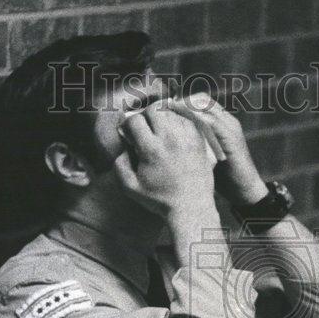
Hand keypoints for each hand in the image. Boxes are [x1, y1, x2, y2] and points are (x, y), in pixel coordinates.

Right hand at [113, 101, 216, 223]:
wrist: (191, 208)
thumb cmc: (159, 200)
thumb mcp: (130, 187)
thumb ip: (119, 164)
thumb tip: (123, 145)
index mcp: (151, 150)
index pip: (135, 120)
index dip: (128, 125)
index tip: (130, 134)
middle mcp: (170, 140)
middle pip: (154, 109)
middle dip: (145, 116)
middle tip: (145, 129)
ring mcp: (187, 139)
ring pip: (171, 112)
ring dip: (162, 118)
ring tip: (159, 131)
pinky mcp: (199, 141)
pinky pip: (186, 120)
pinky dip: (178, 123)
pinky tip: (173, 134)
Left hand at [167, 95, 267, 205]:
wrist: (244, 190)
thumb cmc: (222, 177)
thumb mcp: (204, 155)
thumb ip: (193, 143)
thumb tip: (169, 140)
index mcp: (222, 123)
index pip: (200, 101)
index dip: (181, 102)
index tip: (165, 109)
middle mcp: (227, 121)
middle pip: (202, 99)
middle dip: (181, 101)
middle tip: (164, 108)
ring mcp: (230, 127)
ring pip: (206, 106)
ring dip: (186, 107)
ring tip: (170, 112)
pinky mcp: (231, 138)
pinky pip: (212, 121)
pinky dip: (195, 119)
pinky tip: (181, 124)